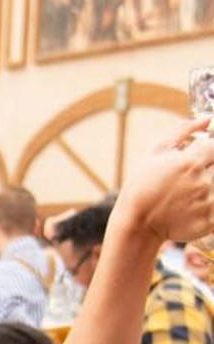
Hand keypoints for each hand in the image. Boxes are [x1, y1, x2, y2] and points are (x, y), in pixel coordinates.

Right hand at [115, 117, 213, 244]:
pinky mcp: (211, 221)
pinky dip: (207, 206)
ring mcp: (209, 202)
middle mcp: (203, 181)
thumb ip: (182, 131)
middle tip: (189, 178)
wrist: (136, 224)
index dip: (208, 151)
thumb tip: (206, 119)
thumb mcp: (155, 152)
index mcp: (191, 162)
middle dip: (207, 169)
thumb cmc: (142, 186)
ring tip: (187, 194)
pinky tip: (191, 207)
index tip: (200, 158)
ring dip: (207, 187)